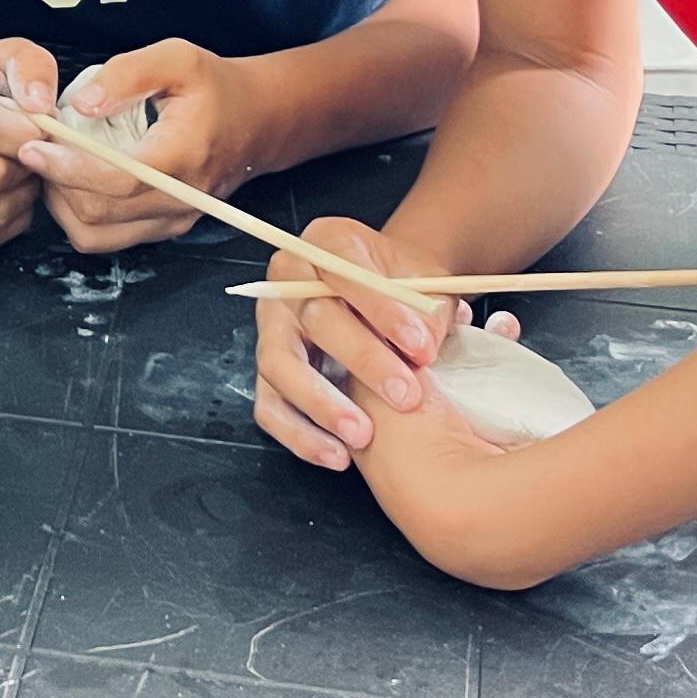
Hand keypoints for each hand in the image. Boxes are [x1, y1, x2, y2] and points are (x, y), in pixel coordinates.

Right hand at [0, 38, 56, 248]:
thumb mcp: (17, 56)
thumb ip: (34, 70)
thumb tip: (38, 105)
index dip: (26, 139)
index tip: (41, 132)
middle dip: (27, 171)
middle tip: (34, 155)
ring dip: (21, 199)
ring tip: (22, 173)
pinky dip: (8, 222)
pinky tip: (11, 194)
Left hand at [18, 42, 241, 252]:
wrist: (257, 120)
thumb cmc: (215, 87)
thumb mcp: (177, 58)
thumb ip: (127, 75)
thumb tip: (82, 104)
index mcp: (182, 156)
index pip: (116, 179)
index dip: (68, 167)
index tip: (33, 146)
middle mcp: (179, 199)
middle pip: (97, 213)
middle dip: (56, 182)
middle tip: (37, 147)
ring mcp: (172, 220)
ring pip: (95, 235)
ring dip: (62, 203)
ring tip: (54, 163)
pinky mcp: (163, 229)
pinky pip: (106, 238)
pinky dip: (78, 214)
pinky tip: (73, 180)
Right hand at [249, 215, 459, 472]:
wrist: (392, 303)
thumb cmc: (406, 291)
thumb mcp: (427, 283)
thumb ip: (429, 307)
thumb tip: (426, 339)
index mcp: (328, 242)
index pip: (345, 271)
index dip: (382, 310)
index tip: (422, 348)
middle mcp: (288, 279)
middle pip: (315, 318)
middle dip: (363, 361)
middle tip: (407, 397)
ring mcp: (272, 327)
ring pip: (281, 365)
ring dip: (323, 403)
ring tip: (363, 435)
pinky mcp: (267, 373)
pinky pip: (270, 407)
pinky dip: (300, 435)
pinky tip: (336, 455)